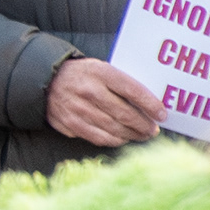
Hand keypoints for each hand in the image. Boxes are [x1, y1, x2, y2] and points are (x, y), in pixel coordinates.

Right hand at [45, 56, 164, 146]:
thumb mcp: (101, 69)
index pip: (132, 90)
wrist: (46, 80)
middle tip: (153, 129)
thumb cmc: (83, 75)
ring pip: (115, 129)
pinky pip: (100, 138)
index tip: (162, 115)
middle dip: (144, 125)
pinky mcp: (71, 123)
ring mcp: (78, 109)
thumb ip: (121, 83)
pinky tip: (123, 138)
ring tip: (142, 135)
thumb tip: (150, 105)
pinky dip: (115, 141)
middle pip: (125, 114)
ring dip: (133, 135)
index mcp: (99, 73)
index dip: (151, 105)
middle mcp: (89, 91)